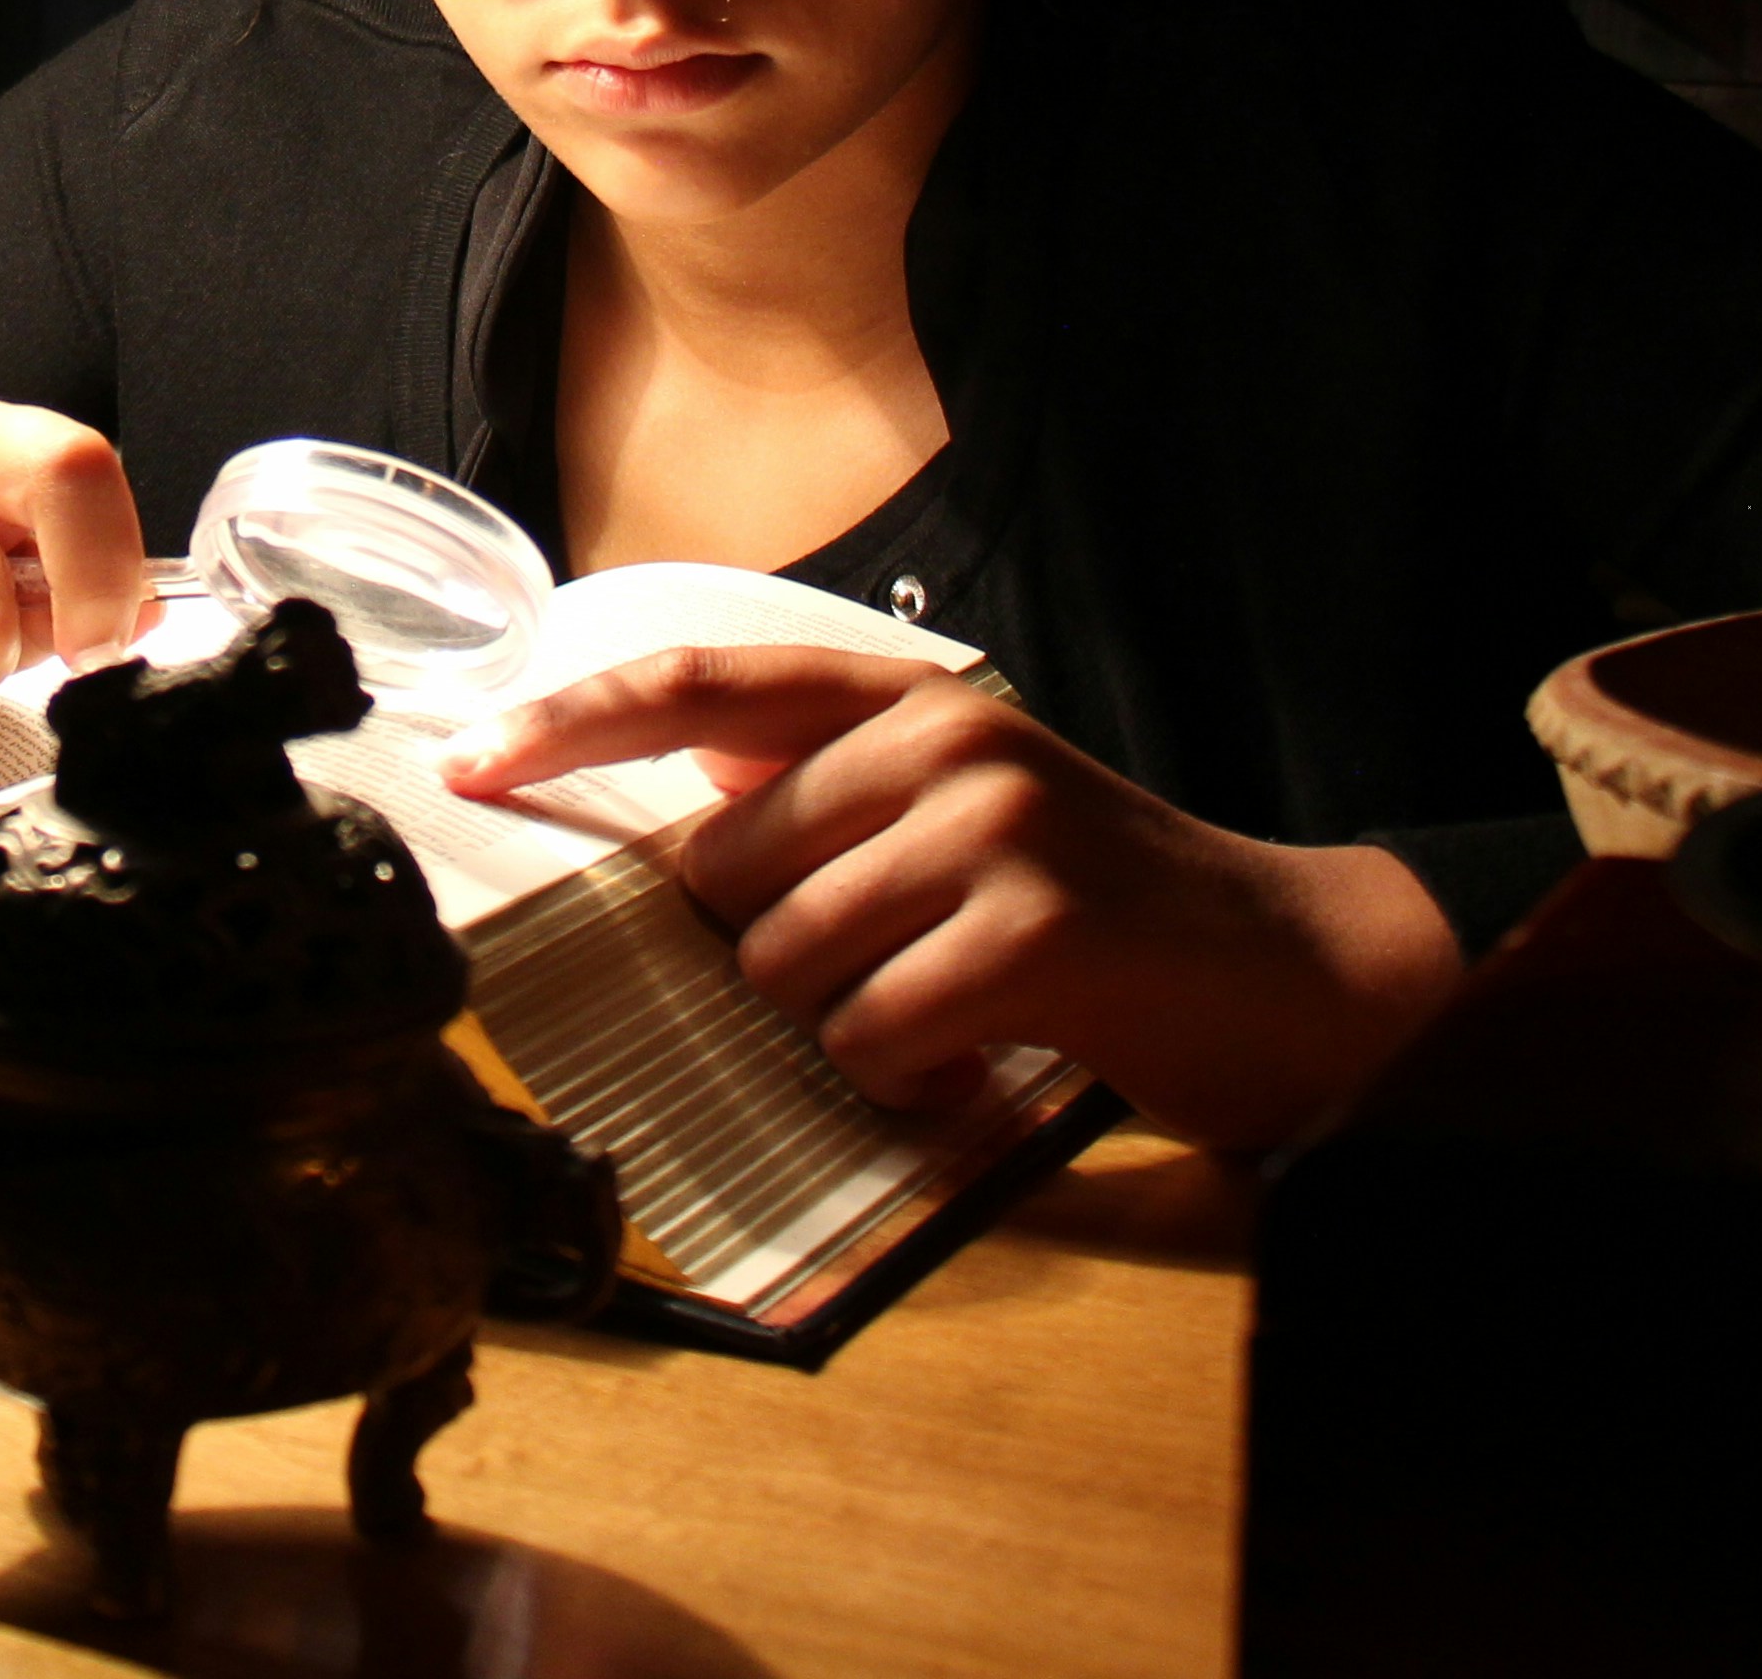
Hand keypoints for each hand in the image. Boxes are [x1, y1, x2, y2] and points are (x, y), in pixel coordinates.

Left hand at [441, 646, 1461, 1150]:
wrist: (1290, 969)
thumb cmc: (1099, 912)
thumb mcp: (960, 815)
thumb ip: (829, 799)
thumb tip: (675, 831)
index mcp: (912, 700)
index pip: (701, 685)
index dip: (573, 719)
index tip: (470, 755)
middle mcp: (942, 742)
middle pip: (725, 872)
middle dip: (773, 957)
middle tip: (885, 980)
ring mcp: (990, 830)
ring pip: (786, 963)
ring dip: (849, 1028)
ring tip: (949, 1018)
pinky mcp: (1030, 932)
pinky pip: (870, 1033)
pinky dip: (908, 1077)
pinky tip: (981, 1059)